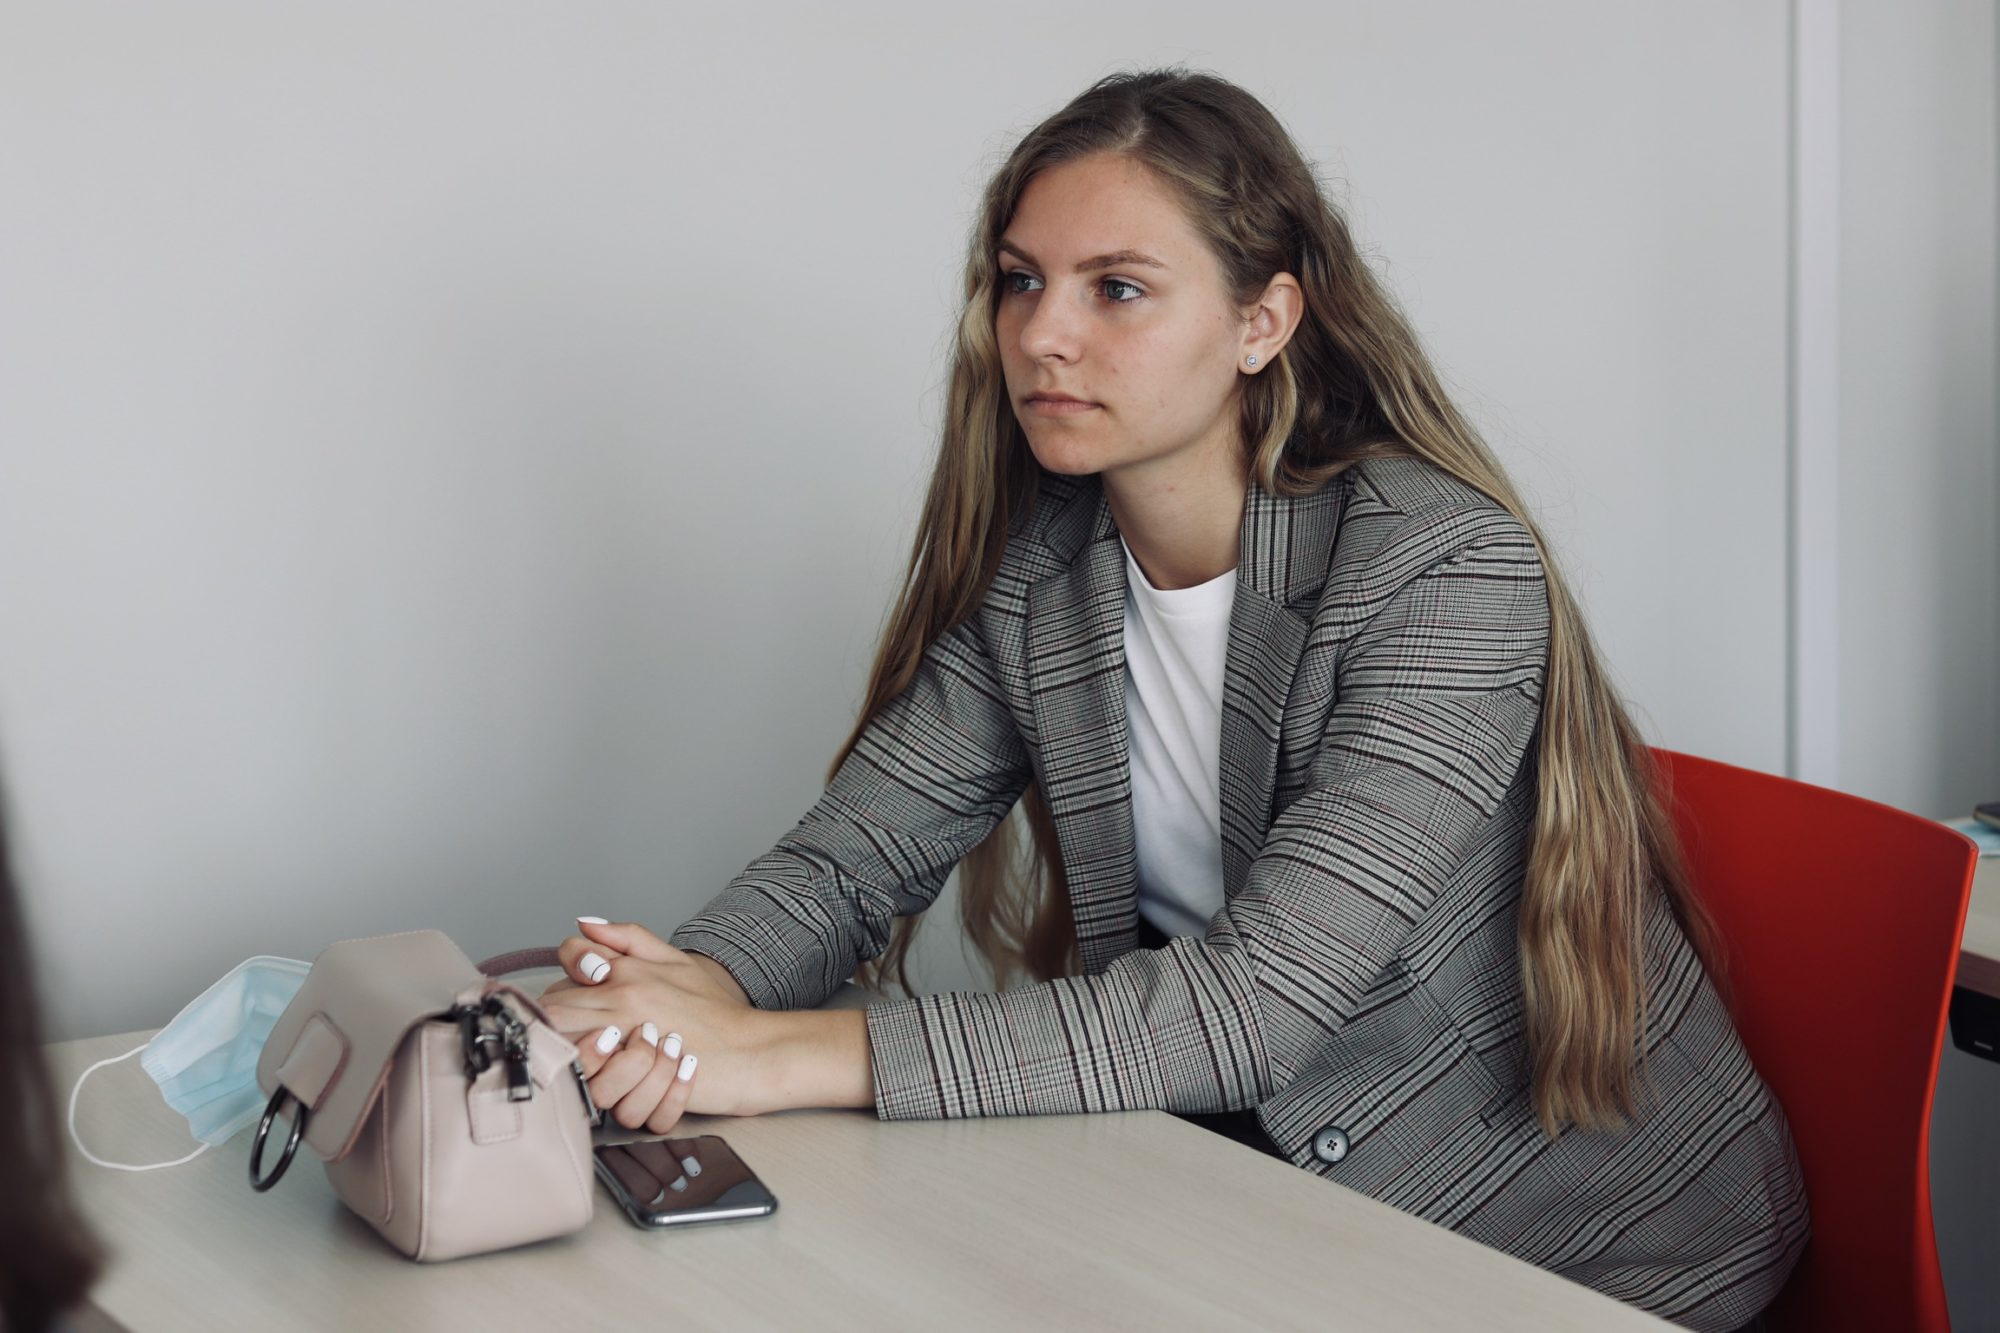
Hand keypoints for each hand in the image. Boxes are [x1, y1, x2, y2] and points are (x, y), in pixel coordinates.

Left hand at [537, 918, 769, 1128]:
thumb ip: (630, 938)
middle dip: (552, 1017)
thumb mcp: (677, 961)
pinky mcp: (626, 1074)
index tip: (577, 993)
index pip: (571, 958)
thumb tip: (586, 922)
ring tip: (574, 1058)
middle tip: (568, 1034)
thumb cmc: (718, 1012)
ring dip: (559, 1047)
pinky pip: (579, 1074)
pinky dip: (575, 1076)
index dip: (566, 974)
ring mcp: (623, 1034)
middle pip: (554, 1001)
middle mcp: (621, 995)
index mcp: (630, 968)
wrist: (751, 1052)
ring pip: (559, 1037)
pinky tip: (587, 1078)